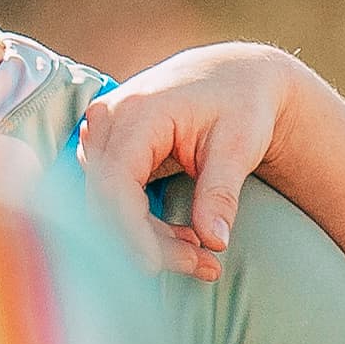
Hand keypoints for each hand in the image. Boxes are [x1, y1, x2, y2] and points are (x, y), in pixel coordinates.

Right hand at [79, 43, 304, 280]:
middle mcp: (109, 118)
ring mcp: (102, 131)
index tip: (153, 266)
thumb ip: (221, 193)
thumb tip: (214, 242)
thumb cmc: (242, 105)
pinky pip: (113, 196)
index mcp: (138, 111)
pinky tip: (181, 235)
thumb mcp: (239, 147)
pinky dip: (143, 223)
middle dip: (147, 241)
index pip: (115, 183)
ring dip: (147, 236)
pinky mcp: (107, 146)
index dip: (129, 230)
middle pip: (106, 199)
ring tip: (199, 250)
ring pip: (107, 203)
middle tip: (202, 264)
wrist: (237, 77)